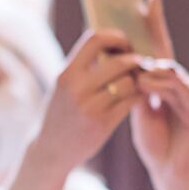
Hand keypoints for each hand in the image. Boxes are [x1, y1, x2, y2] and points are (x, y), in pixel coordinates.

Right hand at [27, 29, 144, 177]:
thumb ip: (83, 67)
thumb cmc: (61, 114)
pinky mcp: (102, 124)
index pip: (95, 39)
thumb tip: (113, 42)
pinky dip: (138, 96)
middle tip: (139, 64)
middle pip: (120, 61)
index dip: (116, 37)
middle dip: (135, 60)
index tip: (123, 45)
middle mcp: (76, 89)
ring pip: (129, 82)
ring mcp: (89, 108)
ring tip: (136, 83)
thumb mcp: (63, 87)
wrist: (49, 151)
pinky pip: (130, 101)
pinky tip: (135, 97)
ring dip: (138, 81)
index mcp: (66, 75)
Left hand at [131, 0, 188, 189]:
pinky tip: (146, 84)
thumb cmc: (154, 140)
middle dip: (156, 31)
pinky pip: (181, 95)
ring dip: (152, 66)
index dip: (154, 24)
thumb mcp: (137, 109)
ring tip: (134, 63)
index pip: (159, 48)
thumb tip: (117, 63)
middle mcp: (183, 84)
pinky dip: (163, 88)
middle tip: (144, 11)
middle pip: (168, 53)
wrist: (170, 170)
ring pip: (173, 73)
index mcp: (167, 82)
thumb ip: (132, 87)